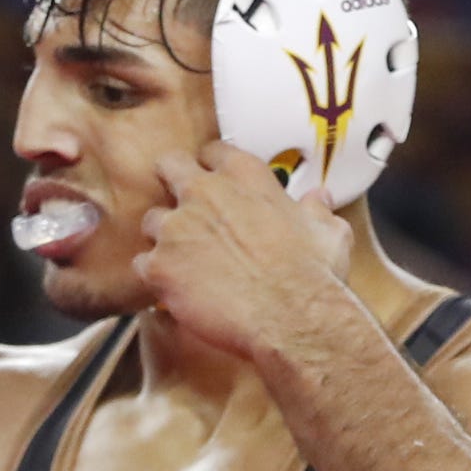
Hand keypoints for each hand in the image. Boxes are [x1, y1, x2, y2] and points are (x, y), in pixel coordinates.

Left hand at [132, 144, 352, 363]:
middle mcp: (204, 192)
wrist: (291, 318)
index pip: (214, 153)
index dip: (211, 168)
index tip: (214, 182)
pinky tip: (172, 290)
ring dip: (163, 237)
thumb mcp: (329, 233)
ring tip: (180, 261)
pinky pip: (142, 264)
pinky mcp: (160, 266)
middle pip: (168, 166)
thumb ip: (317, 210)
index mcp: (245, 176)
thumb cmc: (313, 275)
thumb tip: (319, 199)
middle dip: (171, 182)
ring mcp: (177, 228)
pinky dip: (154, 276)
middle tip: (183, 210)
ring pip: (151, 219)